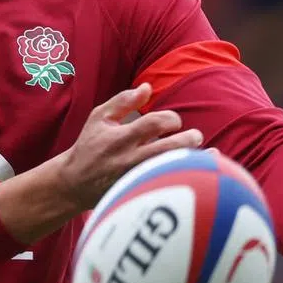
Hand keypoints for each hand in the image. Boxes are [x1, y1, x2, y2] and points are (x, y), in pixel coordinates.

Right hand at [55, 82, 203, 209]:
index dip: (170, 119)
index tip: (173, 122)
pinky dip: (186, 178)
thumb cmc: (89, 146)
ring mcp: (135, 179)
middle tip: (195, 136)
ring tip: (208, 154)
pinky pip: (167, 186)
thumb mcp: (99, 118)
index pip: (153, 124)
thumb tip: (148, 87)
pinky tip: (200, 174)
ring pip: (171, 170)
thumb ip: (123, 101)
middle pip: (167, 149)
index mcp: (120, 138)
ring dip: (193, 160)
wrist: (74, 183)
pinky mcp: (137, 194)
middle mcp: (129, 159)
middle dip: (188, 140)